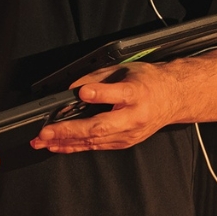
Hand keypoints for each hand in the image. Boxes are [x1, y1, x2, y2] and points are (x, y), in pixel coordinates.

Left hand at [30, 62, 183, 153]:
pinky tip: (58, 146)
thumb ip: (97, 77)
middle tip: (45, 132)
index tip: (82, 93)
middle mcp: (133, 117)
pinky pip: (97, 146)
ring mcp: (129, 134)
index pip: (118, 94)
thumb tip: (72, 88)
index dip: (100, 94)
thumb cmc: (148, 81)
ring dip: (66, 142)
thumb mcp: (124, 69)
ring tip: (42, 142)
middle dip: (69, 131)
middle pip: (100, 126)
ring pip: (95, 140)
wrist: (173, 99)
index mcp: (136, 94)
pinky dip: (76, 146)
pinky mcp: (124, 142)